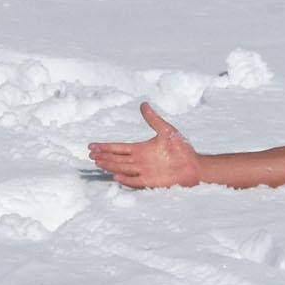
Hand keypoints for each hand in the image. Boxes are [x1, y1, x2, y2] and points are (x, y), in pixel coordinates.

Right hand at [88, 103, 202, 188]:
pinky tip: (115, 175)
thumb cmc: (181, 149)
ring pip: (122, 168)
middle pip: (117, 158)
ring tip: (97, 162)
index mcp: (141, 149)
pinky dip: (125, 178)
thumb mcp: (166, 130)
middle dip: (103, 156)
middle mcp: (139, 161)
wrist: (194, 165)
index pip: (119, 148)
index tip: (92, 145)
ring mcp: (144, 171)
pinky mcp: (151, 181)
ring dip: (110, 165)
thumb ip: (153, 119)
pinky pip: (135, 180)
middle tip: (90, 154)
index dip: (106, 147)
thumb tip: (143, 104)